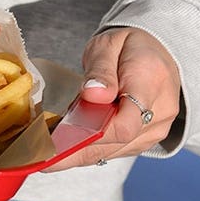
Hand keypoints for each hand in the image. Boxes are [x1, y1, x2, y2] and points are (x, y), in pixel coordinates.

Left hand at [43, 27, 180, 171]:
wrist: (158, 53)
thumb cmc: (130, 46)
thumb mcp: (108, 45)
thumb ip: (100, 70)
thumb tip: (93, 94)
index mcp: (150, 81)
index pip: (126, 122)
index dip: (92, 134)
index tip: (59, 139)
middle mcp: (160, 111)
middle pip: (116, 142)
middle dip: (76, 150)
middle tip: (39, 155)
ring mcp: (156, 129)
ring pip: (114, 151)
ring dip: (80, 154)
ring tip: (46, 153)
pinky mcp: (147, 139)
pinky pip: (116, 150)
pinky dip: (91, 150)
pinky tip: (67, 148)